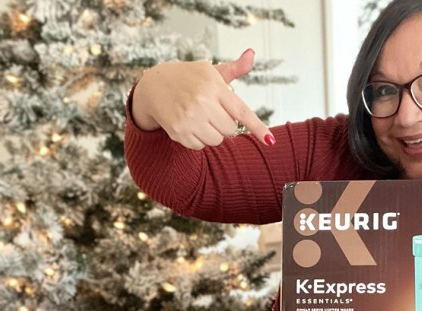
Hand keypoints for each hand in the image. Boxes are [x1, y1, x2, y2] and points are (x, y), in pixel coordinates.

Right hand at [131, 49, 274, 148]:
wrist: (152, 86)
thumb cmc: (187, 78)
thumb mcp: (210, 71)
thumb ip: (234, 69)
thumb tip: (252, 54)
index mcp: (214, 86)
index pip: (241, 111)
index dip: (257, 127)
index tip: (270, 140)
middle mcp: (202, 102)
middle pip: (230, 129)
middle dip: (225, 123)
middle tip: (211, 110)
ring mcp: (189, 118)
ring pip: (217, 140)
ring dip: (213, 133)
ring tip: (199, 117)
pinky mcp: (178, 132)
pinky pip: (200, 146)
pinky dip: (198, 139)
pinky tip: (188, 123)